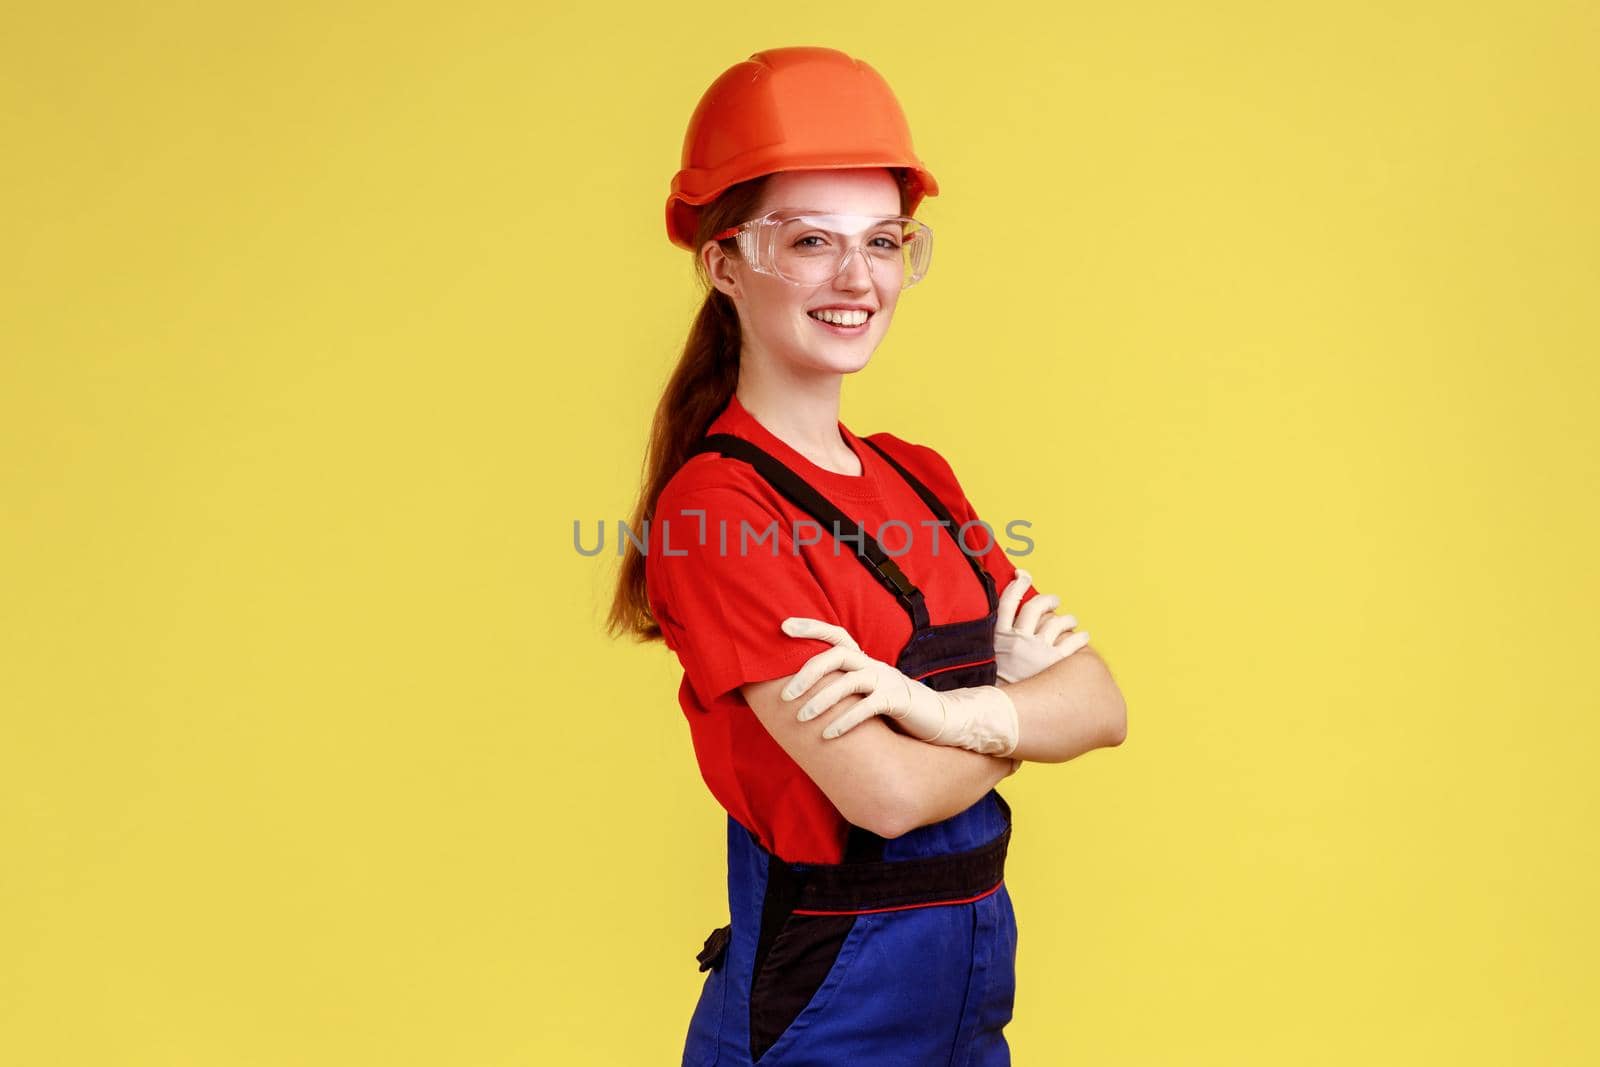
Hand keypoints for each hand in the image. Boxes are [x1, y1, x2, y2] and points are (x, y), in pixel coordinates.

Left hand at [778, 617, 1019, 756]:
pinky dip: (846, 721)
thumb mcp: (866, 693)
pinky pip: (868, 707)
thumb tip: (803, 693)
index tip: (783, 626)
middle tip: (785, 695)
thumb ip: (843, 687)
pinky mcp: (898, 701)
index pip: (836, 635)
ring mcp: (887, 681)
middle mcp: (873, 665)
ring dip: (821, 700)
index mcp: (864, 661)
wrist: (939, 719)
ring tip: (801, 718)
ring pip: (849, 681)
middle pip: (837, 654)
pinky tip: (828, 735)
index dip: (811, 627)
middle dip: (807, 673)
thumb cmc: (894, 708)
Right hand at [993, 569, 1089, 683]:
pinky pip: (1072, 642)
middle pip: (1035, 607)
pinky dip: (1080, 637)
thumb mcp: (987, 662)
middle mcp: (1018, 639)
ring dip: (1067, 618)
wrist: (1002, 714)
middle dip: (1047, 600)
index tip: (1022, 575)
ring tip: (1071, 621)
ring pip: (1057, 622)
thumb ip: (996, 644)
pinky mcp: (1053, 662)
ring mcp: (1036, 650)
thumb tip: (1004, 630)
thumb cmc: (996, 688)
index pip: (1008, 601)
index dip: (1016, 585)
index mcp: (999, 637)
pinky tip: (1083, 637)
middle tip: (1054, 601)